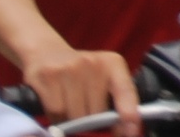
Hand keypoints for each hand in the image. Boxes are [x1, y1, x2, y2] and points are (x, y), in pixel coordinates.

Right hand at [20, 45, 139, 133]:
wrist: (46, 51)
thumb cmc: (80, 73)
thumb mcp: (103, 79)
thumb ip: (116, 102)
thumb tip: (125, 130)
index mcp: (113, 64)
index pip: (125, 90)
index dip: (129, 112)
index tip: (132, 130)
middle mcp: (94, 63)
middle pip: (96, 113)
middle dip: (90, 121)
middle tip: (83, 109)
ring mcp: (70, 69)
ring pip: (74, 116)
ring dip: (71, 121)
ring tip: (69, 106)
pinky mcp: (49, 76)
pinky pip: (56, 113)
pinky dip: (56, 118)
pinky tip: (57, 104)